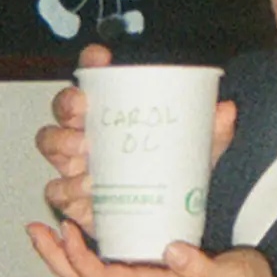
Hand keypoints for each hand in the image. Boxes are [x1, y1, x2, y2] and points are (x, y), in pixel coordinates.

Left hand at [26, 215, 276, 276]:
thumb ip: (202, 269)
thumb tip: (171, 250)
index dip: (79, 258)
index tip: (67, 231)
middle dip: (55, 257)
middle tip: (35, 228)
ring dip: (63, 256)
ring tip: (46, 230)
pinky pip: (104, 271)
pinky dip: (84, 254)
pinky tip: (83, 234)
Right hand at [35, 43, 234, 235]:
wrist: (164, 219)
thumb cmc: (172, 172)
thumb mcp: (198, 148)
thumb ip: (213, 129)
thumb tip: (227, 109)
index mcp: (112, 110)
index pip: (94, 76)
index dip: (92, 62)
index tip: (100, 58)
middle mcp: (86, 130)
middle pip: (62, 107)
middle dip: (67, 104)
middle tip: (84, 111)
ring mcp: (74, 163)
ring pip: (50, 143)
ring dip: (62, 143)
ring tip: (86, 153)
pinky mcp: (72, 197)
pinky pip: (56, 189)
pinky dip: (67, 188)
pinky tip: (86, 188)